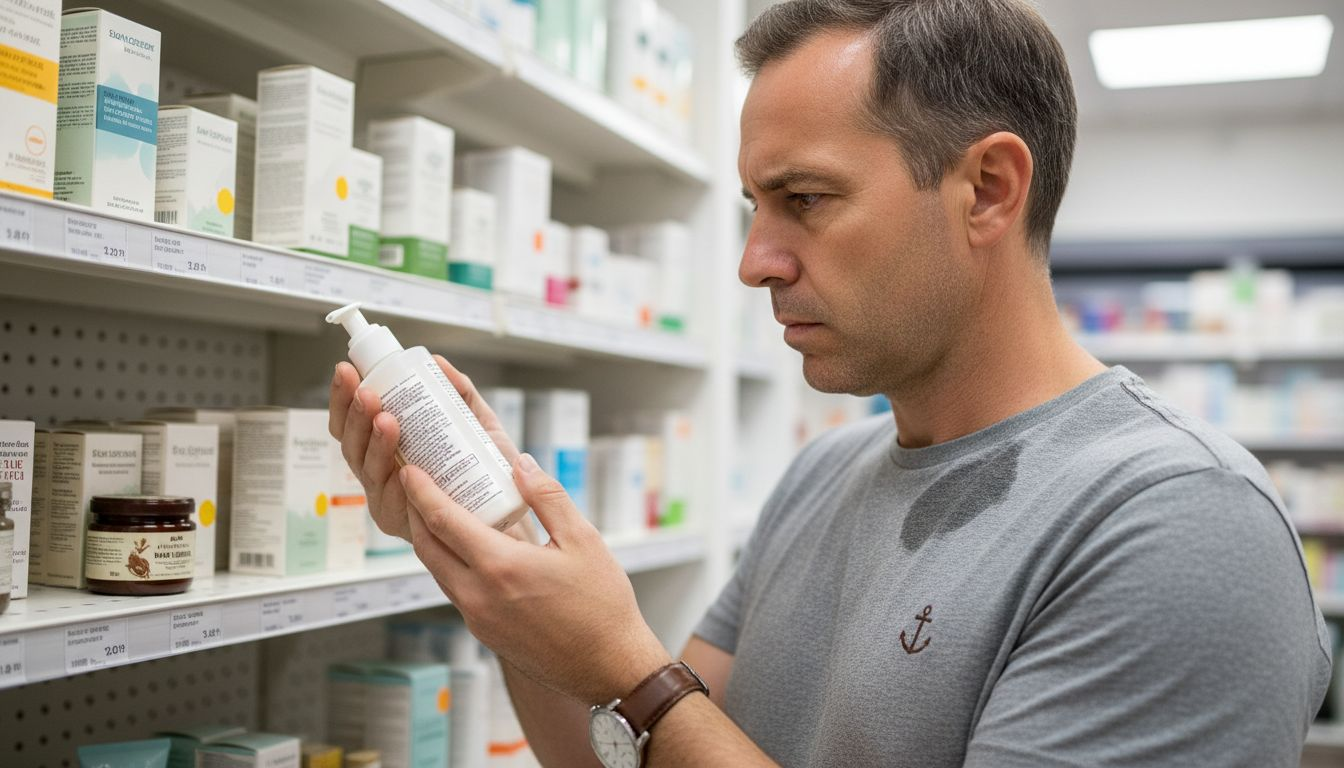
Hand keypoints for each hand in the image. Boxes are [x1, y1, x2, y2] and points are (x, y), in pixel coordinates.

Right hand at [328, 354, 539, 544]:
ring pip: (369, 473)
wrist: (512, 519)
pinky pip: (395, 505)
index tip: (346, 370)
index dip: (342, 398)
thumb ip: (461, 396)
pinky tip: (401, 469)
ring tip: (387, 420)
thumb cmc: (490, 476)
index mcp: (387, 452)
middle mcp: (381, 477)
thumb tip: (439, 363)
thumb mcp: (478, 428)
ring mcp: (390, 503)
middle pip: (351, 446)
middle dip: (354, 416)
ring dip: (375, 445)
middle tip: (367, 392)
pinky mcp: (407, 527)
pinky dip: (396, 487)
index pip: (352, 423)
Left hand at [402, 454, 670, 703]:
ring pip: (437, 571)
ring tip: (439, 513)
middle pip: (426, 547)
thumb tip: (521, 465)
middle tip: (418, 486)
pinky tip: (469, 550)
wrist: (608, 667)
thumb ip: (548, 497)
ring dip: (430, 540)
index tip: (411, 470)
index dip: (421, 491)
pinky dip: (450, 564)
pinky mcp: (484, 633)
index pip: (442, 520)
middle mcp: (478, 595)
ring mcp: (478, 618)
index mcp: (500, 566)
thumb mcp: (583, 539)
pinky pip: (455, 591)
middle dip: (416, 513)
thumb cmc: (602, 604)